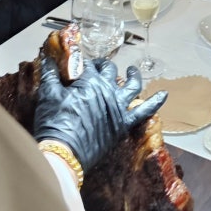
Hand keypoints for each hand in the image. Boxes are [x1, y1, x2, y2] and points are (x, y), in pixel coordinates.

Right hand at [34, 55, 167, 173]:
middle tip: (98, 69)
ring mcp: (117, 106)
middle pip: (109, 71)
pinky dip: (155, 102)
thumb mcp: (48, 95)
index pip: (88, 65)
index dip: (82, 64)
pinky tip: (164, 94)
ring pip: (132, 85)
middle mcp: (107, 89)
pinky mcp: (123, 124)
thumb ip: (50, 74)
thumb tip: (47, 58)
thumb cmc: (54, 123)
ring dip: (134, 76)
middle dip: (104, 67)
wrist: (63, 152)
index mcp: (89, 80)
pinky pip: (144, 111)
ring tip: (133, 71)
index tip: (78, 67)